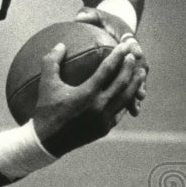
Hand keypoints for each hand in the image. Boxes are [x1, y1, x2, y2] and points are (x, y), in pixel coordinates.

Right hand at [32, 40, 145, 156]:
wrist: (47, 141)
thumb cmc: (45, 110)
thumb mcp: (45, 84)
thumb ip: (51, 61)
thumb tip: (61, 44)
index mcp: (86, 94)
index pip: (107, 70)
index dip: (118, 56)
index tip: (124, 46)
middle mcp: (99, 106)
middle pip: (122, 83)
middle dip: (130, 67)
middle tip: (134, 55)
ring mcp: (104, 119)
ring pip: (126, 98)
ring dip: (135, 83)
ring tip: (141, 72)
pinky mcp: (105, 128)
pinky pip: (121, 111)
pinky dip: (127, 100)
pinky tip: (130, 93)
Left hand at [75, 6, 147, 115]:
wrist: (114, 24)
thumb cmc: (101, 21)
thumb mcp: (96, 16)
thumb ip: (89, 15)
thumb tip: (79, 16)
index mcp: (128, 39)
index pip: (133, 45)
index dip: (134, 51)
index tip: (135, 55)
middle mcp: (134, 55)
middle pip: (139, 69)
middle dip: (139, 82)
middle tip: (138, 94)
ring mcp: (132, 67)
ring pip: (136, 83)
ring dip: (136, 96)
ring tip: (134, 110)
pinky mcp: (127, 77)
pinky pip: (129, 90)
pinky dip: (129, 100)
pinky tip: (125, 114)